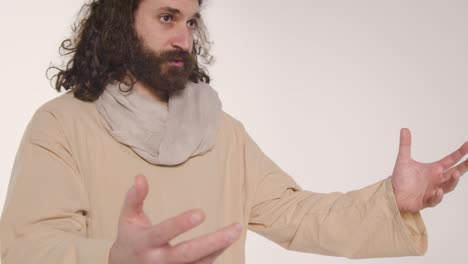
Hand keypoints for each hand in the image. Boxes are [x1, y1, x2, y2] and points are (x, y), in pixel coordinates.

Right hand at [109, 175, 241, 263]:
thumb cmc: (130, 239)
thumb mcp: (127, 218)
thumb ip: (134, 198)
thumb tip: (140, 177)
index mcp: (145, 242)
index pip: (164, 232)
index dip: (182, 224)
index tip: (201, 213)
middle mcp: (158, 260)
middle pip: (188, 254)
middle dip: (213, 242)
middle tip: (234, 229)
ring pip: (198, 263)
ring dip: (219, 247)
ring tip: (235, 231)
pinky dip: (215, 255)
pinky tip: (226, 241)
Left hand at [391, 128, 467, 212]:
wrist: (393, 194)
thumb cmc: (400, 178)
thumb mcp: (403, 160)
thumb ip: (405, 145)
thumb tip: (404, 128)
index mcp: (434, 169)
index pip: (451, 160)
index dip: (460, 153)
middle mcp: (436, 179)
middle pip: (455, 173)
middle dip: (465, 167)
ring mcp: (433, 191)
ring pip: (448, 186)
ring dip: (453, 181)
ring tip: (455, 174)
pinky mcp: (427, 201)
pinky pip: (435, 199)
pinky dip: (438, 196)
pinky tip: (438, 190)